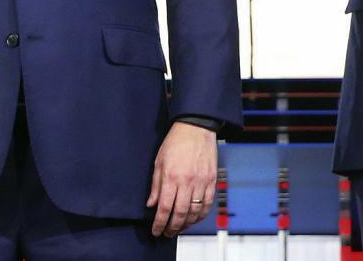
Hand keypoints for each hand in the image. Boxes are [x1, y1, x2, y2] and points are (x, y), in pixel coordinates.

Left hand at [146, 121, 217, 236]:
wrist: (196, 130)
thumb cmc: (175, 143)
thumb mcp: (158, 162)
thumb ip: (155, 185)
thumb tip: (151, 203)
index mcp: (171, 177)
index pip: (164, 207)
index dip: (160, 222)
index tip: (156, 231)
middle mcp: (187, 182)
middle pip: (180, 213)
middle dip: (172, 227)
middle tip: (167, 234)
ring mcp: (201, 183)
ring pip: (195, 212)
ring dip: (187, 224)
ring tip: (179, 228)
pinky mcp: (211, 182)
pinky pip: (207, 204)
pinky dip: (201, 215)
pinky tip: (194, 219)